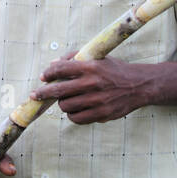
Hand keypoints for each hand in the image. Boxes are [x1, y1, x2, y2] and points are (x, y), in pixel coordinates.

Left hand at [31, 55, 154, 124]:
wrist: (140, 85)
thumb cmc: (115, 70)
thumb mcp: (98, 59)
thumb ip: (75, 59)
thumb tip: (52, 64)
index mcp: (91, 67)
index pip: (61, 69)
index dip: (48, 73)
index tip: (43, 77)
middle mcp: (93, 83)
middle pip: (59, 91)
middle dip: (43, 93)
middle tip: (35, 95)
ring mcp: (97, 100)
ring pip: (66, 106)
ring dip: (62, 103)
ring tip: (66, 100)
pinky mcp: (102, 114)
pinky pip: (77, 118)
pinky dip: (72, 115)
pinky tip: (75, 110)